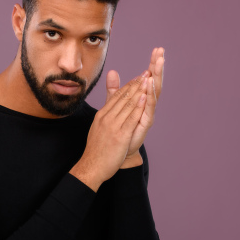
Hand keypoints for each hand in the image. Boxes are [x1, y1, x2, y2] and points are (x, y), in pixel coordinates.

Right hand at [70, 71, 148, 190]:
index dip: (129, 85)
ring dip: (139, 90)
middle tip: (146, 72)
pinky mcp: (120, 136)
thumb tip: (108, 107)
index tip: (139, 76)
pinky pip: (131, 118)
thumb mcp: (99, 127)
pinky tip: (145, 97)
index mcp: (102, 115)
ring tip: (148, 79)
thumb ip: (106, 115)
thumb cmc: (97, 149)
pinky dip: (138, 106)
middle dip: (136, 84)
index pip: (117, 96)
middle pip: (123, 97)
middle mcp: (106, 117)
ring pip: (128, 105)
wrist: (92, 166)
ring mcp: (112, 126)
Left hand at [106, 48, 164, 167]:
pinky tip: (149, 86)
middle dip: (157, 67)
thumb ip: (114, 89)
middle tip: (161, 52)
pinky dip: (148, 97)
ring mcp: (147, 114)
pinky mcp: (144, 124)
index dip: (152, 64)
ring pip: (153, 93)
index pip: (148, 77)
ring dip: (155, 78)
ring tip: (157, 64)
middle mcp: (146, 105)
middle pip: (154, 82)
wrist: (116, 152)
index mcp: (141, 99)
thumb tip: (112, 71)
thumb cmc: (118, 129)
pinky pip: (147, 108)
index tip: (157, 50)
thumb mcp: (114, 104)